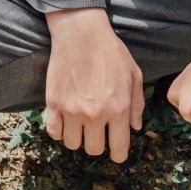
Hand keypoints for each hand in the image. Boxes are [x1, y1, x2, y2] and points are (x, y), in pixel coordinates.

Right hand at [45, 9, 144, 160]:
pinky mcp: (53, 105)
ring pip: (72, 144)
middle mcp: (95, 114)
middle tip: (98, 132)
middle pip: (94, 149)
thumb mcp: (134, 75)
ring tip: (81, 125)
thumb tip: (135, 127)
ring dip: (78, 138)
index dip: (118, 155)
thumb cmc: (111, 52)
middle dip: (98, 144)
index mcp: (118, 108)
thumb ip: (137, 103)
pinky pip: (54, 133)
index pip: (118, 148)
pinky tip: (66, 121)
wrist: (81, 34)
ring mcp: (72, 111)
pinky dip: (60, 131)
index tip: (117, 154)